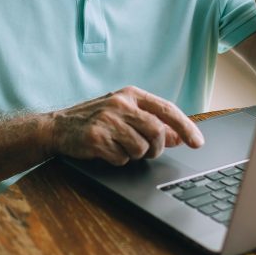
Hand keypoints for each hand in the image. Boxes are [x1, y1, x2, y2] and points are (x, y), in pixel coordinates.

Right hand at [49, 86, 203, 165]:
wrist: (57, 127)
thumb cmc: (95, 120)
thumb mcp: (125, 115)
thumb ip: (152, 123)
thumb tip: (178, 137)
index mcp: (131, 94)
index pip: (167, 109)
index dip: (186, 127)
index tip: (197, 142)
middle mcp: (120, 104)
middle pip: (157, 132)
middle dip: (156, 148)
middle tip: (146, 151)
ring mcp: (108, 120)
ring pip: (141, 149)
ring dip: (134, 155)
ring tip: (119, 146)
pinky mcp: (97, 138)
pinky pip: (122, 159)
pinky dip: (117, 160)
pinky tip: (105, 150)